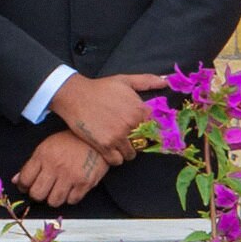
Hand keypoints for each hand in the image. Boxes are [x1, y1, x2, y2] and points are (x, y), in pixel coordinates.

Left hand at [10, 128, 110, 212]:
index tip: (27, 187)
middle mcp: (55, 167)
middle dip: (37, 195)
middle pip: (37, 194)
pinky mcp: (85, 183)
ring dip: (53, 198)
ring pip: (53, 201)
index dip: (23, 186)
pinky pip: (72, 201)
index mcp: (43, 156)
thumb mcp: (47, 147)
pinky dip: (70, 198)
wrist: (97, 138)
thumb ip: (31, 164)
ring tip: (56, 191)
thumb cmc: (70, 141)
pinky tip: (70, 189)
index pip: (25, 179)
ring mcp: (70, 176)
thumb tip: (16, 180)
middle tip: (42, 190)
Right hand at [49, 71, 164, 162]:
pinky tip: (109, 150)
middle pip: (142, 143)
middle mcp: (131, 124)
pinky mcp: (105, 145)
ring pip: (131, 154)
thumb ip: (147, 81)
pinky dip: (114, 158)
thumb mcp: (124, 80)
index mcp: (139, 109)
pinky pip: (117, 161)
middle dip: (135, 141)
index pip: (153, 129)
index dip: (146, 131)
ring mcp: (118, 136)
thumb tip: (165, 80)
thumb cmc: (100, 88)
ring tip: (117, 143)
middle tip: (124, 135)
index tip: (139, 130)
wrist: (75, 95)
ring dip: (125, 151)